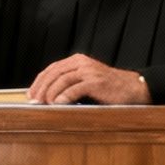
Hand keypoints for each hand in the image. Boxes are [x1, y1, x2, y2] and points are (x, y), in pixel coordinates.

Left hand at [27, 54, 151, 105]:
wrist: (134, 88)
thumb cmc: (110, 88)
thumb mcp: (87, 80)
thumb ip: (71, 84)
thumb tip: (48, 97)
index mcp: (78, 60)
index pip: (52, 69)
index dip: (39, 81)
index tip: (31, 93)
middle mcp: (82, 63)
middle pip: (54, 73)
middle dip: (41, 88)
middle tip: (34, 101)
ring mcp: (89, 71)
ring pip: (61, 80)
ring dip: (50, 93)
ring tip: (44, 104)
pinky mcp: (95, 82)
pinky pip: (74, 88)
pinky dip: (64, 96)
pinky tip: (57, 104)